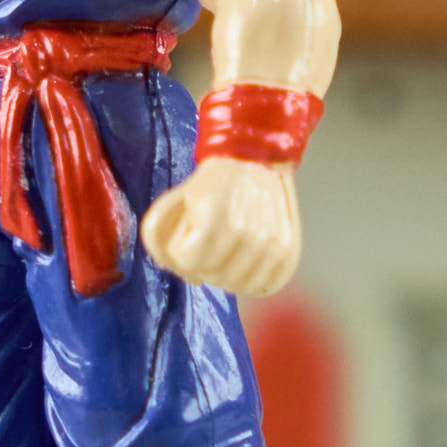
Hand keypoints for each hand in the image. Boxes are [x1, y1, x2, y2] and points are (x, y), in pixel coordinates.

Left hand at [142, 156, 302, 296]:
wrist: (255, 159)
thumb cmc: (209, 184)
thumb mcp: (171, 201)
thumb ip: (157, 239)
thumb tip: (181, 274)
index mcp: (215, 223)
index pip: (188, 264)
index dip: (182, 252)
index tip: (191, 233)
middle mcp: (247, 237)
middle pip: (212, 277)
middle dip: (203, 263)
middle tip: (210, 241)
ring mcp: (271, 247)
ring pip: (238, 287)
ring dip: (227, 274)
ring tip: (228, 251)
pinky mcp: (289, 252)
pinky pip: (267, 286)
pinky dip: (254, 281)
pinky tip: (247, 264)